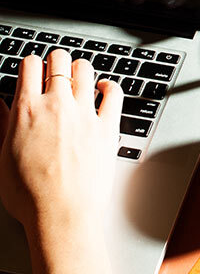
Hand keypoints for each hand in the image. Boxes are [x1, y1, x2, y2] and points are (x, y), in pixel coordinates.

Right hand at [0, 51, 122, 236]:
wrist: (63, 214)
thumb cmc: (30, 194)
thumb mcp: (3, 156)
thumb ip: (4, 124)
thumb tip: (1, 104)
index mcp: (27, 110)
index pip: (29, 65)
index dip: (31, 63)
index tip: (33, 70)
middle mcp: (57, 105)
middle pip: (60, 59)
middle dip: (56, 60)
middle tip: (55, 71)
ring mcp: (85, 113)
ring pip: (86, 69)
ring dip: (80, 69)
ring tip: (77, 79)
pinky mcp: (108, 126)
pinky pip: (114, 92)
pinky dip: (109, 86)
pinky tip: (104, 89)